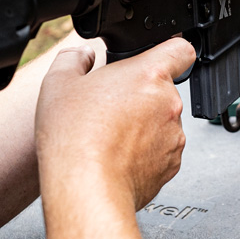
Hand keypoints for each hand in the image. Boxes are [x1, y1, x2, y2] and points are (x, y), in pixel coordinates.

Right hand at [35, 38, 194, 210]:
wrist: (86, 188)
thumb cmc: (75, 137)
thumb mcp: (58, 82)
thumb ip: (74, 58)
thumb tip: (83, 56)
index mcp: (149, 75)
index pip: (180, 50)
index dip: (171, 51)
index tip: (157, 60)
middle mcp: (169, 104)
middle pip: (162, 91)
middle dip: (140, 96)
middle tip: (109, 109)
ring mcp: (173, 137)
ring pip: (161, 124)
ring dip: (142, 127)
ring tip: (109, 137)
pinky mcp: (170, 167)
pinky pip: (160, 153)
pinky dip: (143, 155)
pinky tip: (116, 158)